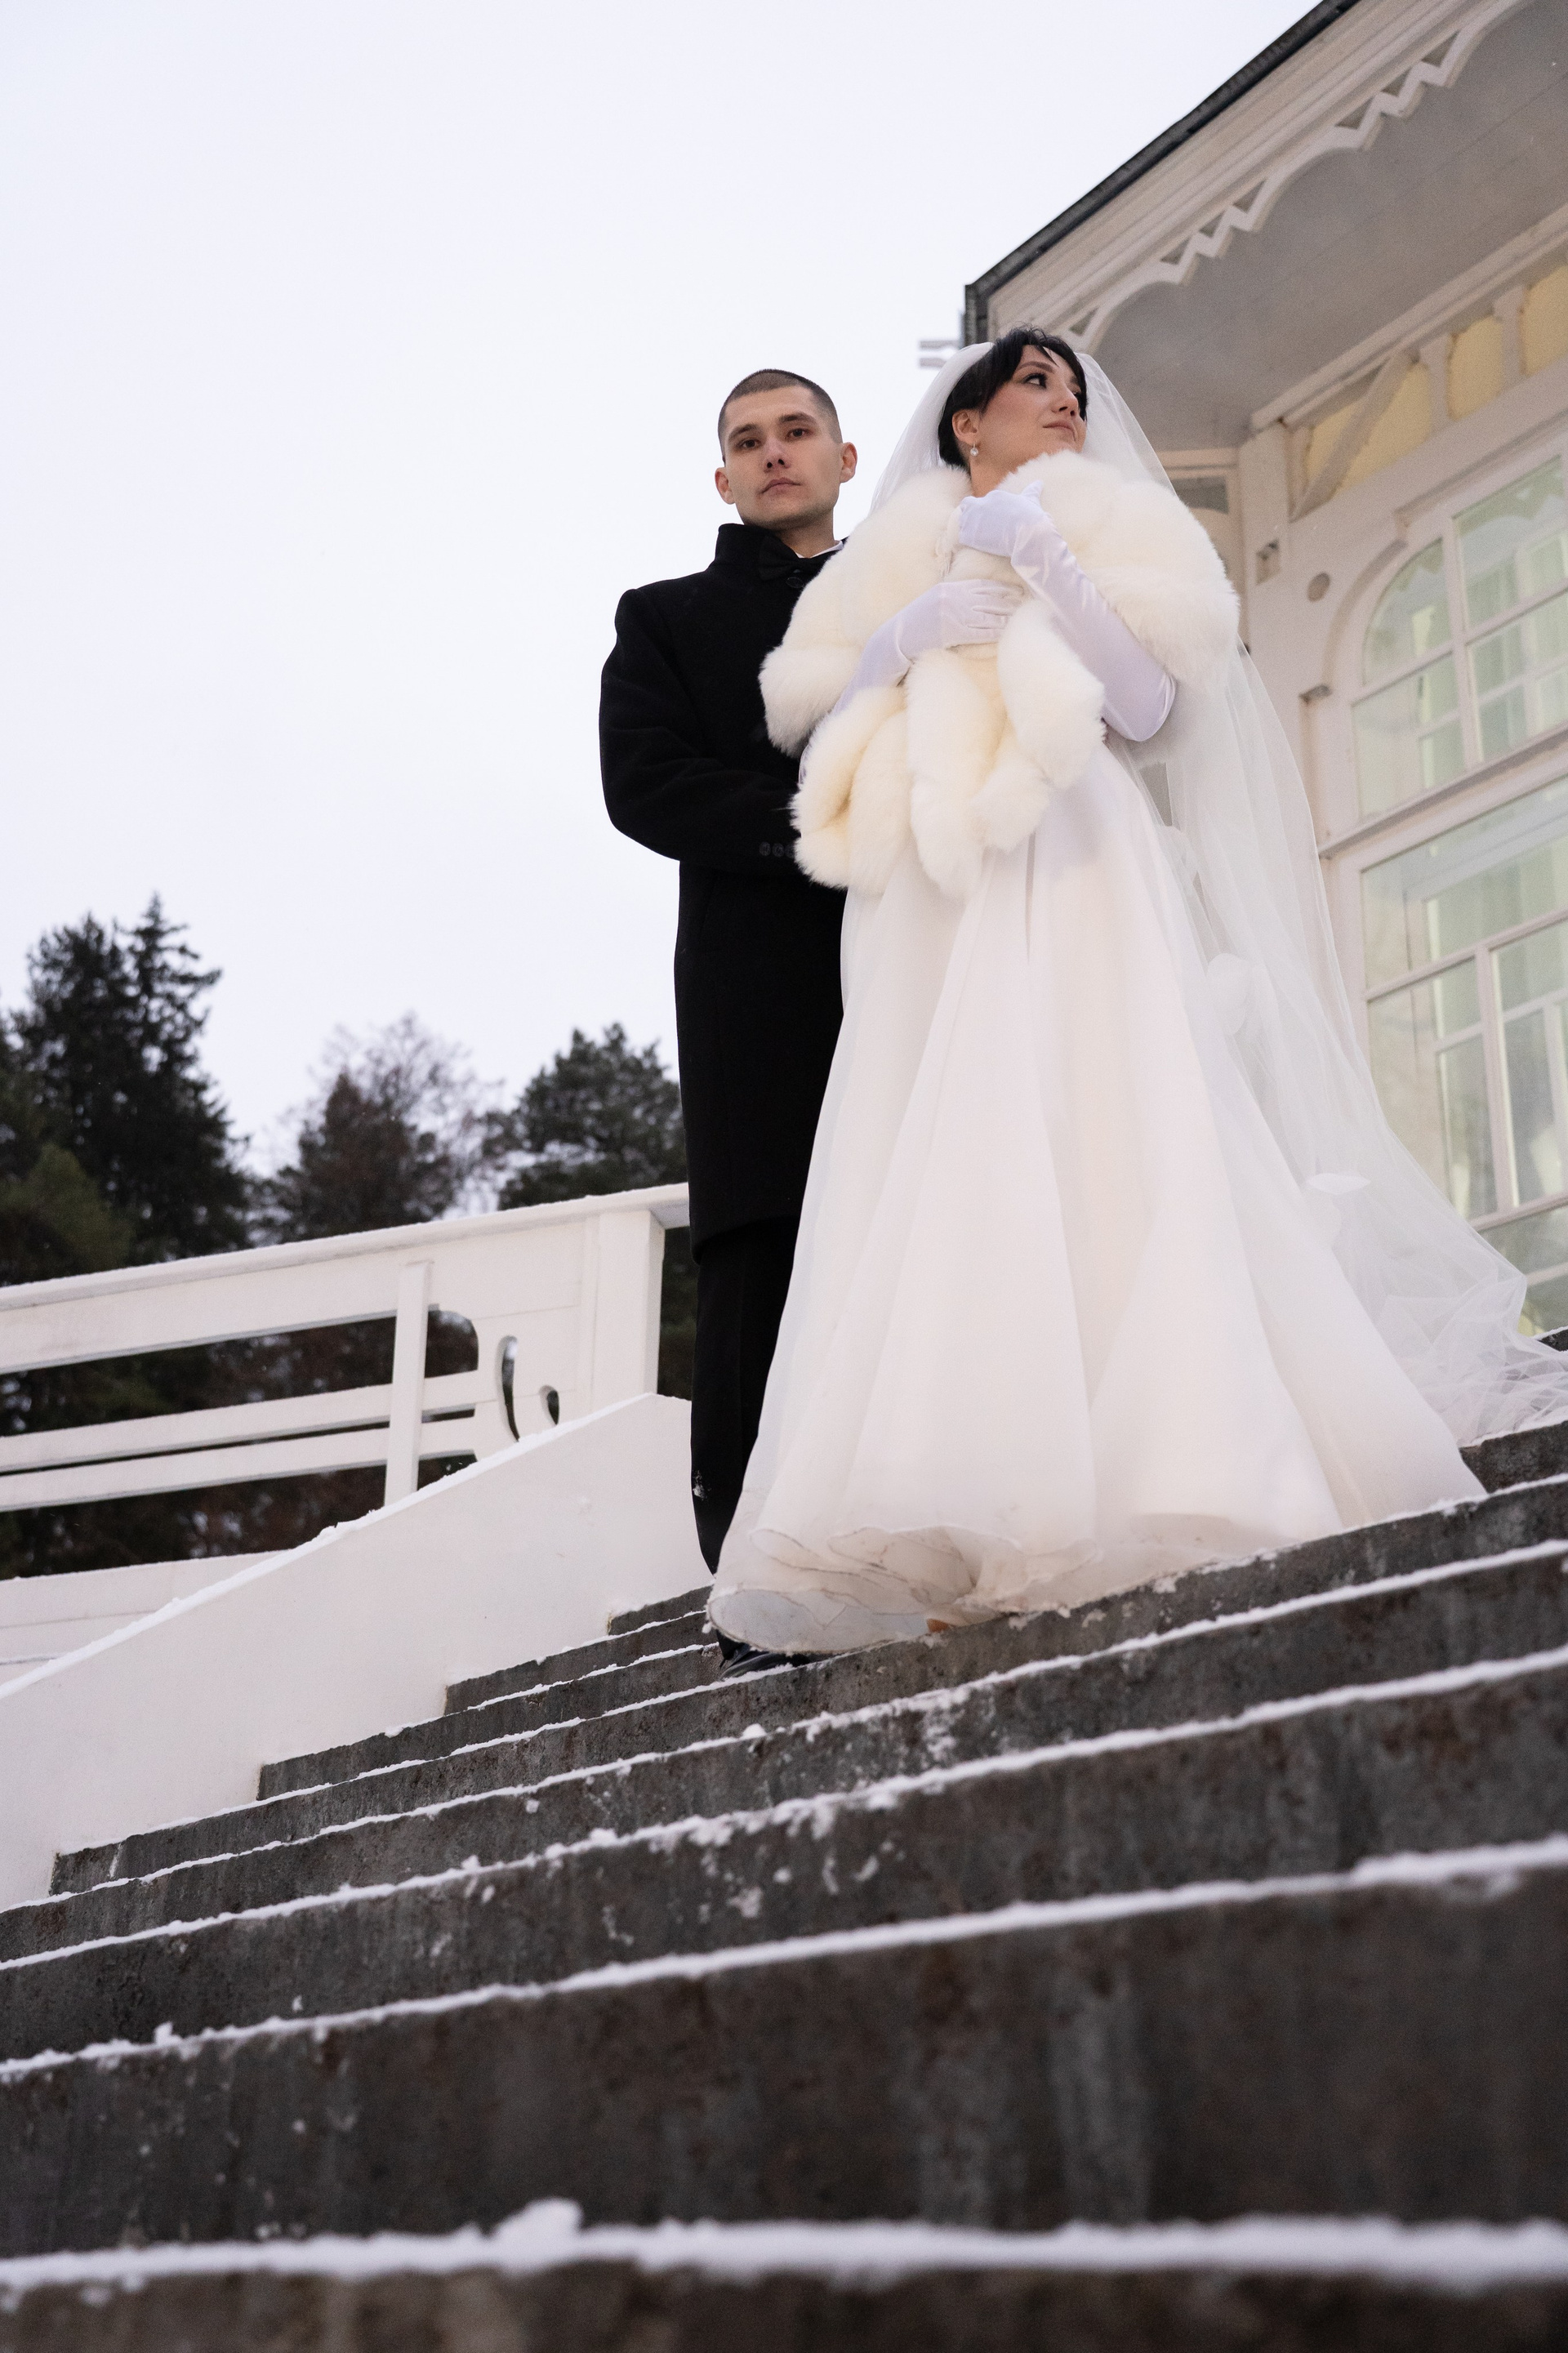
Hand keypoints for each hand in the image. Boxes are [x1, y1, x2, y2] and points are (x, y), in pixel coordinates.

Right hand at [890, 579, 1023, 661]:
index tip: (1018, 590)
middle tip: (1029, 602)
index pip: (982, 586)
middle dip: (1010, 600)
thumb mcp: (935, 604)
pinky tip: (1007, 630)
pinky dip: (995, 630)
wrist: (898, 640)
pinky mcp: (954, 630)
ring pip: (988, 613)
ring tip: (1023, 617)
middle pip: (989, 598)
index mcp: (950, 590)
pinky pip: (980, 629)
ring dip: (1007, 615)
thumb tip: (971, 602)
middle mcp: (954, 598)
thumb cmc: (916, 626)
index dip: (1002, 588)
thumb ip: (953, 599)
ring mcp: (954, 614)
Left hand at [956, 487, 1061, 566]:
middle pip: (967, 506)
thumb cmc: (1032, 518)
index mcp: (995, 495)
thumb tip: (1039, 482)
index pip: (982, 500)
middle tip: (980, 528)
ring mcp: (974, 518)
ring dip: (967, 528)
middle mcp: (982, 504)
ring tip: (977, 537)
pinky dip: (966, 541)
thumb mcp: (1031, 500)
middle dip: (971, 516)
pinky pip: (961, 536)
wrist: (1028, 534)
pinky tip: (976, 545)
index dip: (985, 511)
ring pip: (962, 520)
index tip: (992, 521)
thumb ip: (1032, 490)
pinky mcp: (970, 534)